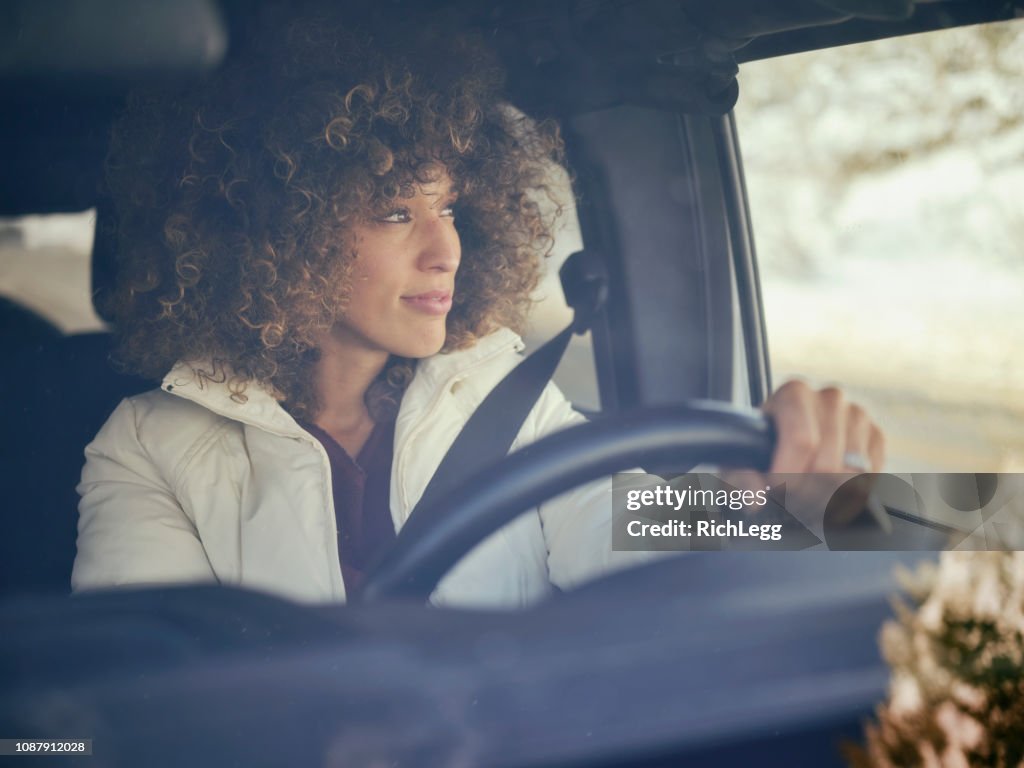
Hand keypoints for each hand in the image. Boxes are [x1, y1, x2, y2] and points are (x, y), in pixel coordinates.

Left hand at [724, 380, 885, 530]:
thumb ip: (740, 478)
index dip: (789, 475)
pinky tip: (830, 490)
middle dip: (806, 492)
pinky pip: (871, 477)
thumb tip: (754, 499)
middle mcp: (830, 398)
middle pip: (827, 464)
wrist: (789, 445)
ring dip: (828, 498)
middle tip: (791, 499)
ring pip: (852, 475)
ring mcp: (857, 415)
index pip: (802, 441)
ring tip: (807, 498)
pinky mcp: (876, 436)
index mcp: (794, 394)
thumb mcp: (741, 462)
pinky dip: (851, 493)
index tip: (776, 488)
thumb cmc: (763, 451)